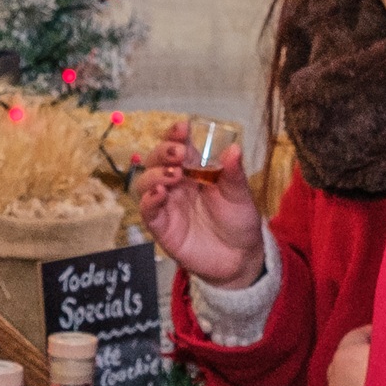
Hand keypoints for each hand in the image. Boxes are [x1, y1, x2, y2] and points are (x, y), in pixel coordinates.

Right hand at [136, 133, 266, 287]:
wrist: (240, 257)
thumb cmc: (238, 220)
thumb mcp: (240, 195)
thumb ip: (234, 173)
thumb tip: (234, 148)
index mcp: (195, 169)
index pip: (178, 145)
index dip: (175, 135)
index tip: (182, 128)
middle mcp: (177, 184)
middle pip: (156, 160)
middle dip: (163, 152)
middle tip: (178, 154)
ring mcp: (167, 204)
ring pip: (145, 182)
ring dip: (154, 174)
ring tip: (173, 176)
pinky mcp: (162, 227)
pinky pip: (147, 211)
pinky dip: (149, 200)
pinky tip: (159, 193)